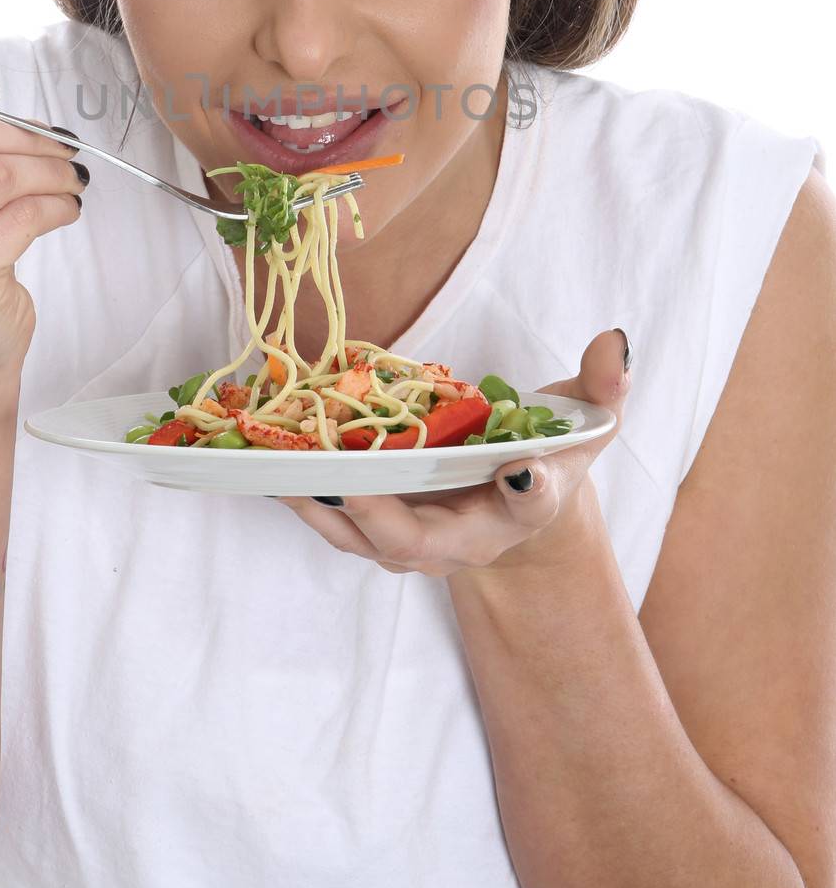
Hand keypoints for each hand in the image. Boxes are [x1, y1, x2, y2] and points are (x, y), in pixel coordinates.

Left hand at [271, 328, 631, 576]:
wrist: (517, 504)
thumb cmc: (549, 455)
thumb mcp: (586, 418)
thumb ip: (604, 384)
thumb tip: (614, 343)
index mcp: (526, 507)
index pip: (534, 505)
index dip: (532, 492)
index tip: (524, 473)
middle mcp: (469, 539)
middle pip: (422, 544)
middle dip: (383, 516)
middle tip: (352, 480)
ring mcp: (420, 544)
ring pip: (367, 541)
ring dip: (325, 511)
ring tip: (284, 475)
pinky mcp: (384, 533)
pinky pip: (342, 525)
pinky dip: (309, 501)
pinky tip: (273, 469)